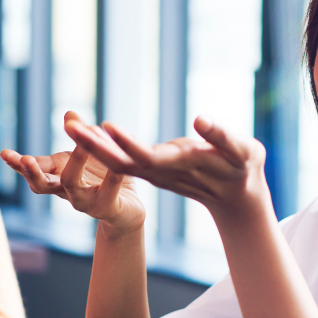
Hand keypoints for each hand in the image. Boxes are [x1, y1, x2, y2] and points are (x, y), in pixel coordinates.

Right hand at [1, 111, 145, 235]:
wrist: (127, 210)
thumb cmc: (103, 178)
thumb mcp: (91, 151)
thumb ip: (80, 134)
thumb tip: (69, 114)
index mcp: (58, 175)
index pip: (33, 168)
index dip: (17, 162)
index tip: (3, 153)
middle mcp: (66, 191)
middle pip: (41, 185)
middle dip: (32, 172)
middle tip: (25, 160)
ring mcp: (85, 201)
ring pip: (72, 186)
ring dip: (75, 164)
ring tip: (82, 146)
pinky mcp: (107, 207)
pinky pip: (107, 191)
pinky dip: (112, 176)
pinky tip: (117, 165)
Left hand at [63, 115, 268, 217]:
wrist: (237, 197)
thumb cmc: (246, 168)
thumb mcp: (245, 151)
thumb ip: (222, 137)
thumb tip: (200, 120)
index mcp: (184, 166)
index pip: (150, 157)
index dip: (128, 144)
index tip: (107, 127)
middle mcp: (165, 172)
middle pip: (124, 161)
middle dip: (97, 146)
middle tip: (71, 126)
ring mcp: (156, 173)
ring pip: (119, 161)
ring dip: (94, 146)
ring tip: (71, 125)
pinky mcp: (153, 169)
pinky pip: (123, 159)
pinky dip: (104, 145)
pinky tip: (87, 130)